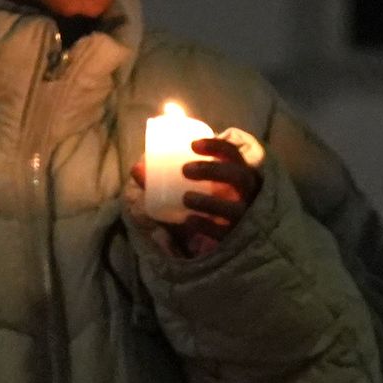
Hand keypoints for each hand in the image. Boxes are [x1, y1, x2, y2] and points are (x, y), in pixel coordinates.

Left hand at [151, 133, 264, 260]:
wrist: (218, 237)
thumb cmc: (203, 203)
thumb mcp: (188, 187)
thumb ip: (164, 178)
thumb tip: (137, 169)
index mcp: (236, 174)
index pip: (233, 154)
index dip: (216, 146)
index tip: (192, 145)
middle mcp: (246, 194)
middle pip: (239, 176)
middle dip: (213, 170)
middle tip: (185, 170)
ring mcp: (243, 217)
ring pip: (235, 208)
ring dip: (209, 201)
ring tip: (186, 198)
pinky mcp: (235, 238)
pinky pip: (224, 232)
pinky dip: (206, 226)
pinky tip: (189, 221)